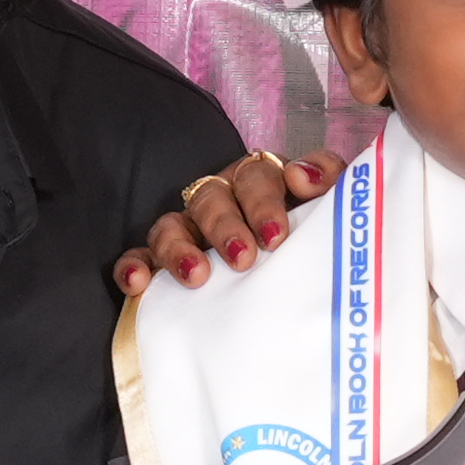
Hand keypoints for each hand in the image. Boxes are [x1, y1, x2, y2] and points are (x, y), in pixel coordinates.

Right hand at [113, 148, 324, 292]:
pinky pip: (142, 256)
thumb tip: (302, 175)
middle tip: (243, 259)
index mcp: (262, 182)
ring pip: (173, 224)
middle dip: (226, 227)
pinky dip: (135, 266)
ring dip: (180, 248)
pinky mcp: (165, 259)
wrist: (298, 288)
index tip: (276, 236)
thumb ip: (327, 180)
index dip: (263, 202)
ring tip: (197, 276)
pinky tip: (137, 283)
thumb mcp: (329, 207)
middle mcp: (222, 199)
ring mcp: (190, 228)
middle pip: (213, 198)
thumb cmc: (311, 238)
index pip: (257, 176)